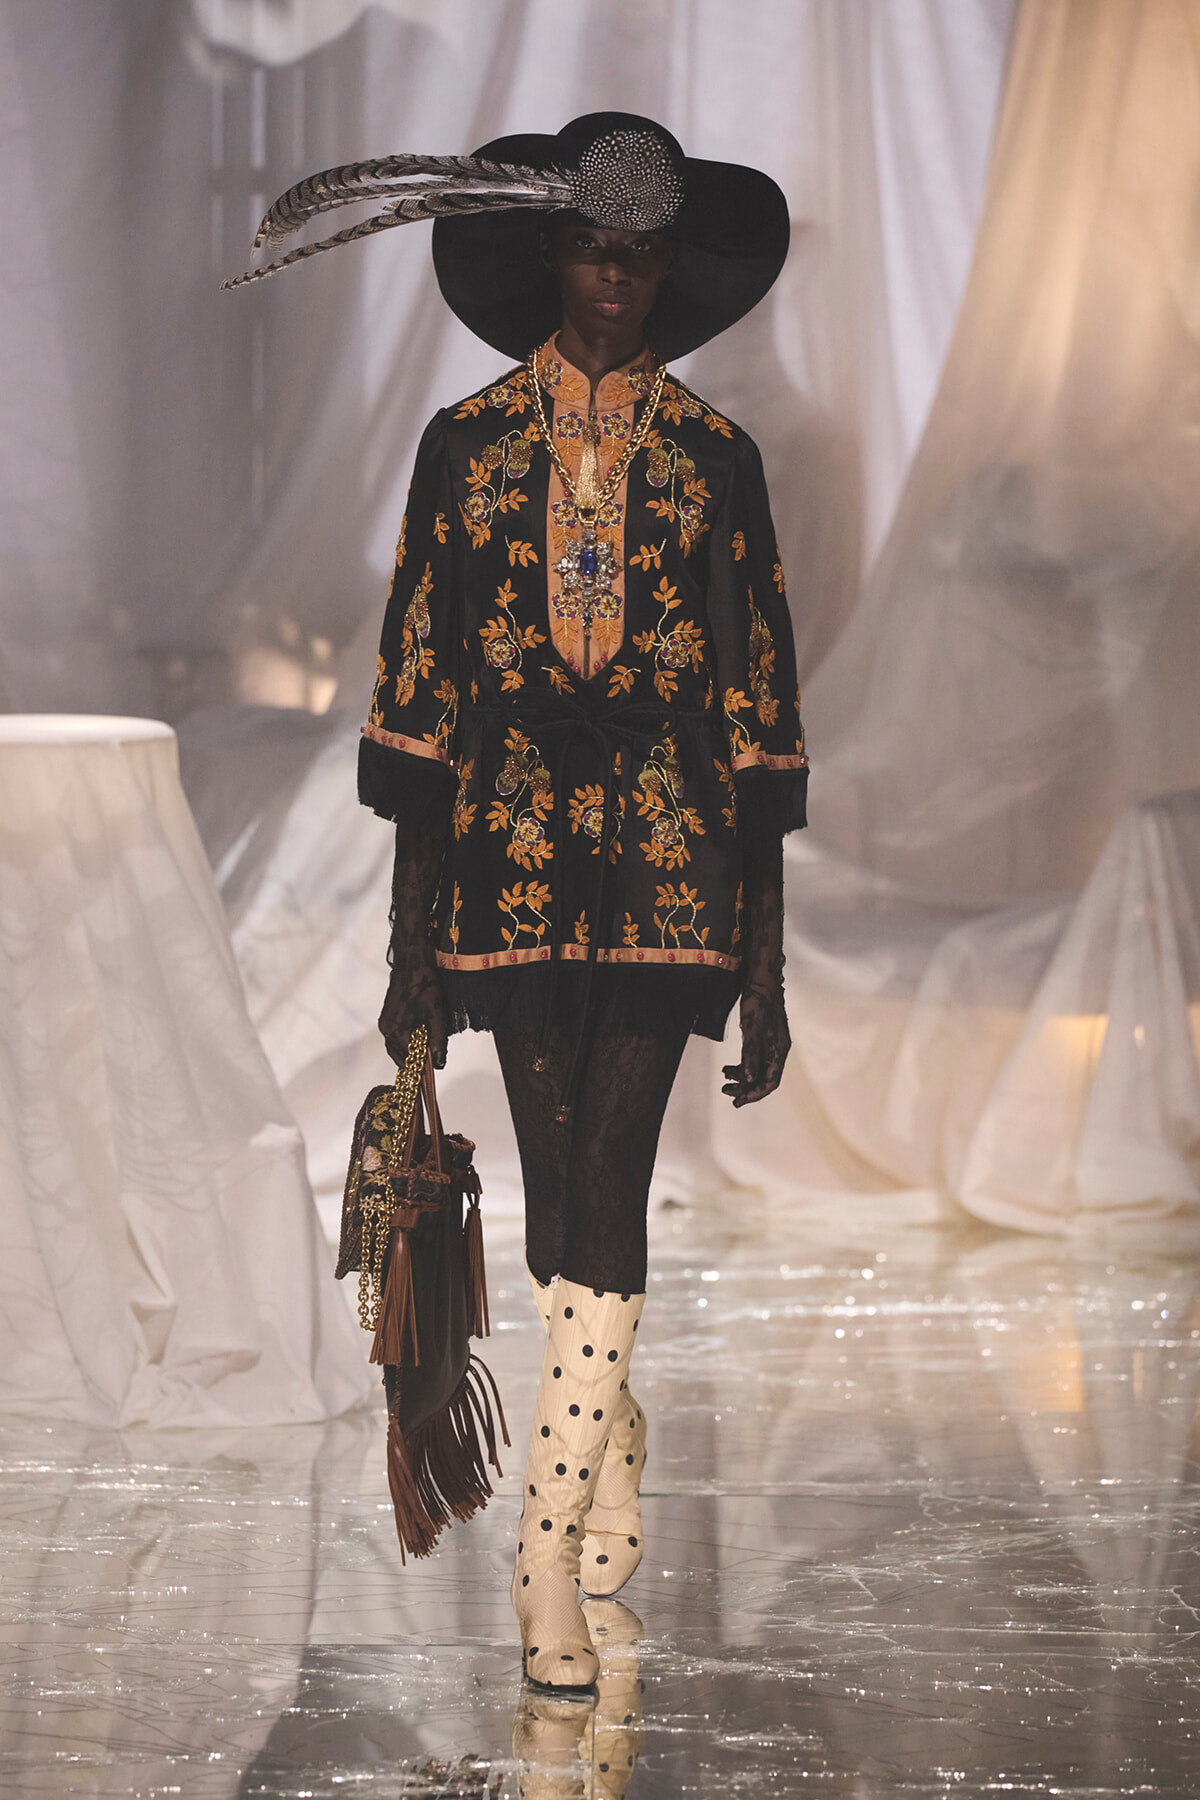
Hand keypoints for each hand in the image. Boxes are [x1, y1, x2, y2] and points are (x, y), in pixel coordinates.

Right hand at [379, 959, 448, 1069]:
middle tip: (433, 1064)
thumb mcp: (436, 1012)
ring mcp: (385, 1023)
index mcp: (395, 1030)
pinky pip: (396, 1038)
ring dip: (411, 1053)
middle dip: (416, 1062)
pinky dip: (407, 1043)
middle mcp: (386, 1029)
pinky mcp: (388, 1017)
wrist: (412, 961)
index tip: (434, 1073)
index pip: (408, 1061)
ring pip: (397, 1048)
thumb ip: (438, 1039)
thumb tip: (440, 1063)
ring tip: (429, 1052)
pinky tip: (421, 1039)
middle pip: (400, 1057)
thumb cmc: (423, 983)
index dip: (422, 1068)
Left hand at [721, 982, 789, 1106]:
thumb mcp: (750, 1030)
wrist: (762, 981)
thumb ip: (750, 1055)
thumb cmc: (757, 1003)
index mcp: (779, 1050)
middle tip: (727, 1094)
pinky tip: (729, 1068)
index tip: (737, 1101)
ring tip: (725, 1080)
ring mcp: (772, 1044)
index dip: (754, 1094)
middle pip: (764, 1079)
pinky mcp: (765, 1038)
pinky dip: (742, 1066)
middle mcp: (778, 1050)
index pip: (770, 1082)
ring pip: (759, 1070)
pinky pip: (755, 1060)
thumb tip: (748, 1079)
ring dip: (743, 1078)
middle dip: (746, 1089)